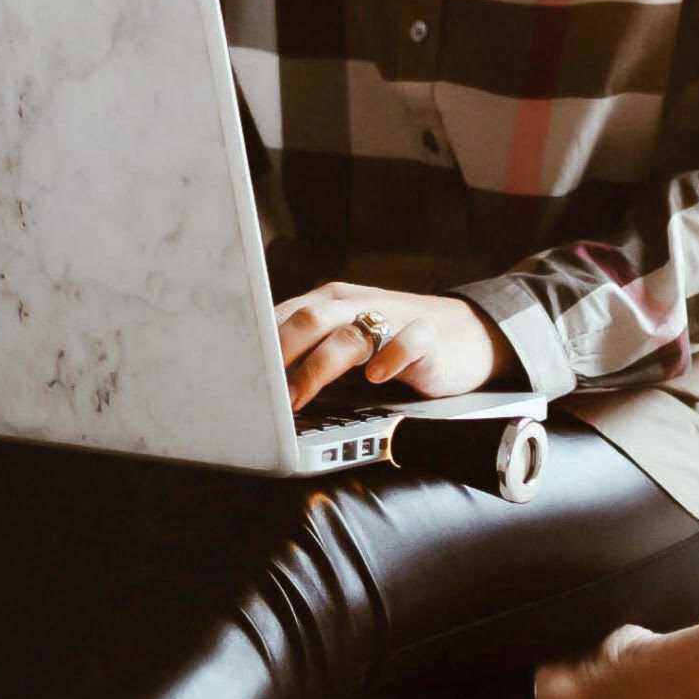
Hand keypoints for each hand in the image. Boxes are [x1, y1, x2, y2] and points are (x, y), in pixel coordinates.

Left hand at [275, 280, 518, 410]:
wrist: (463, 334)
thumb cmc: (392, 340)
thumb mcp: (345, 339)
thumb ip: (306, 350)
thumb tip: (256, 383)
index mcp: (329, 302)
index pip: (284, 316)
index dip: (258, 344)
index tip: (235, 373)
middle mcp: (356, 304)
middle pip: (310, 320)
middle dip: (280, 354)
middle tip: (260, 391)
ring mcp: (393, 318)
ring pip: (350, 334)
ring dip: (319, 366)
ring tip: (297, 396)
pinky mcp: (427, 336)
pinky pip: (407, 341)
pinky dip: (390, 357)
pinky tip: (376, 377)